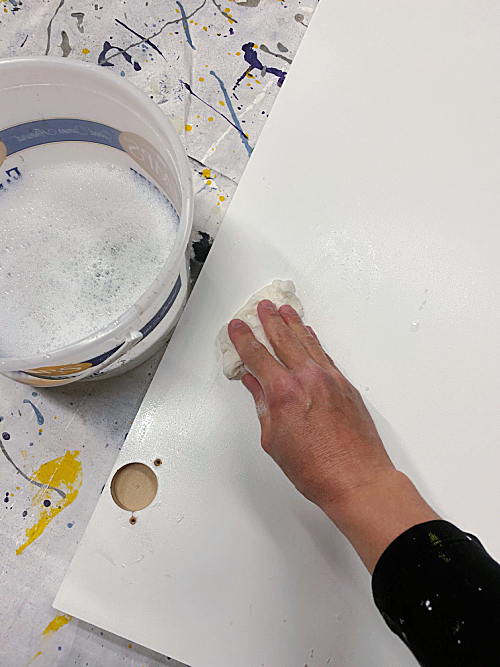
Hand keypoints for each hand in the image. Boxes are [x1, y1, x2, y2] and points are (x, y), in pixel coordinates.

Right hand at [228, 299, 393, 508]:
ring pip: (306, 341)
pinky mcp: (345, 385)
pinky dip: (314, 340)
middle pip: (283, 339)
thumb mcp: (274, 440)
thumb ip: (262, 406)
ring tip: (283, 310)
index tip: (238, 328)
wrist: (357, 479)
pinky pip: (325, 353)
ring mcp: (329, 379)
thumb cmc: (317, 469)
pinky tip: (308, 333)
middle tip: (261, 307)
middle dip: (268, 321)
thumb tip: (254, 386)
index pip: (257, 355)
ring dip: (292, 323)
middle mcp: (307, 378)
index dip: (244, 338)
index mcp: (283, 392)